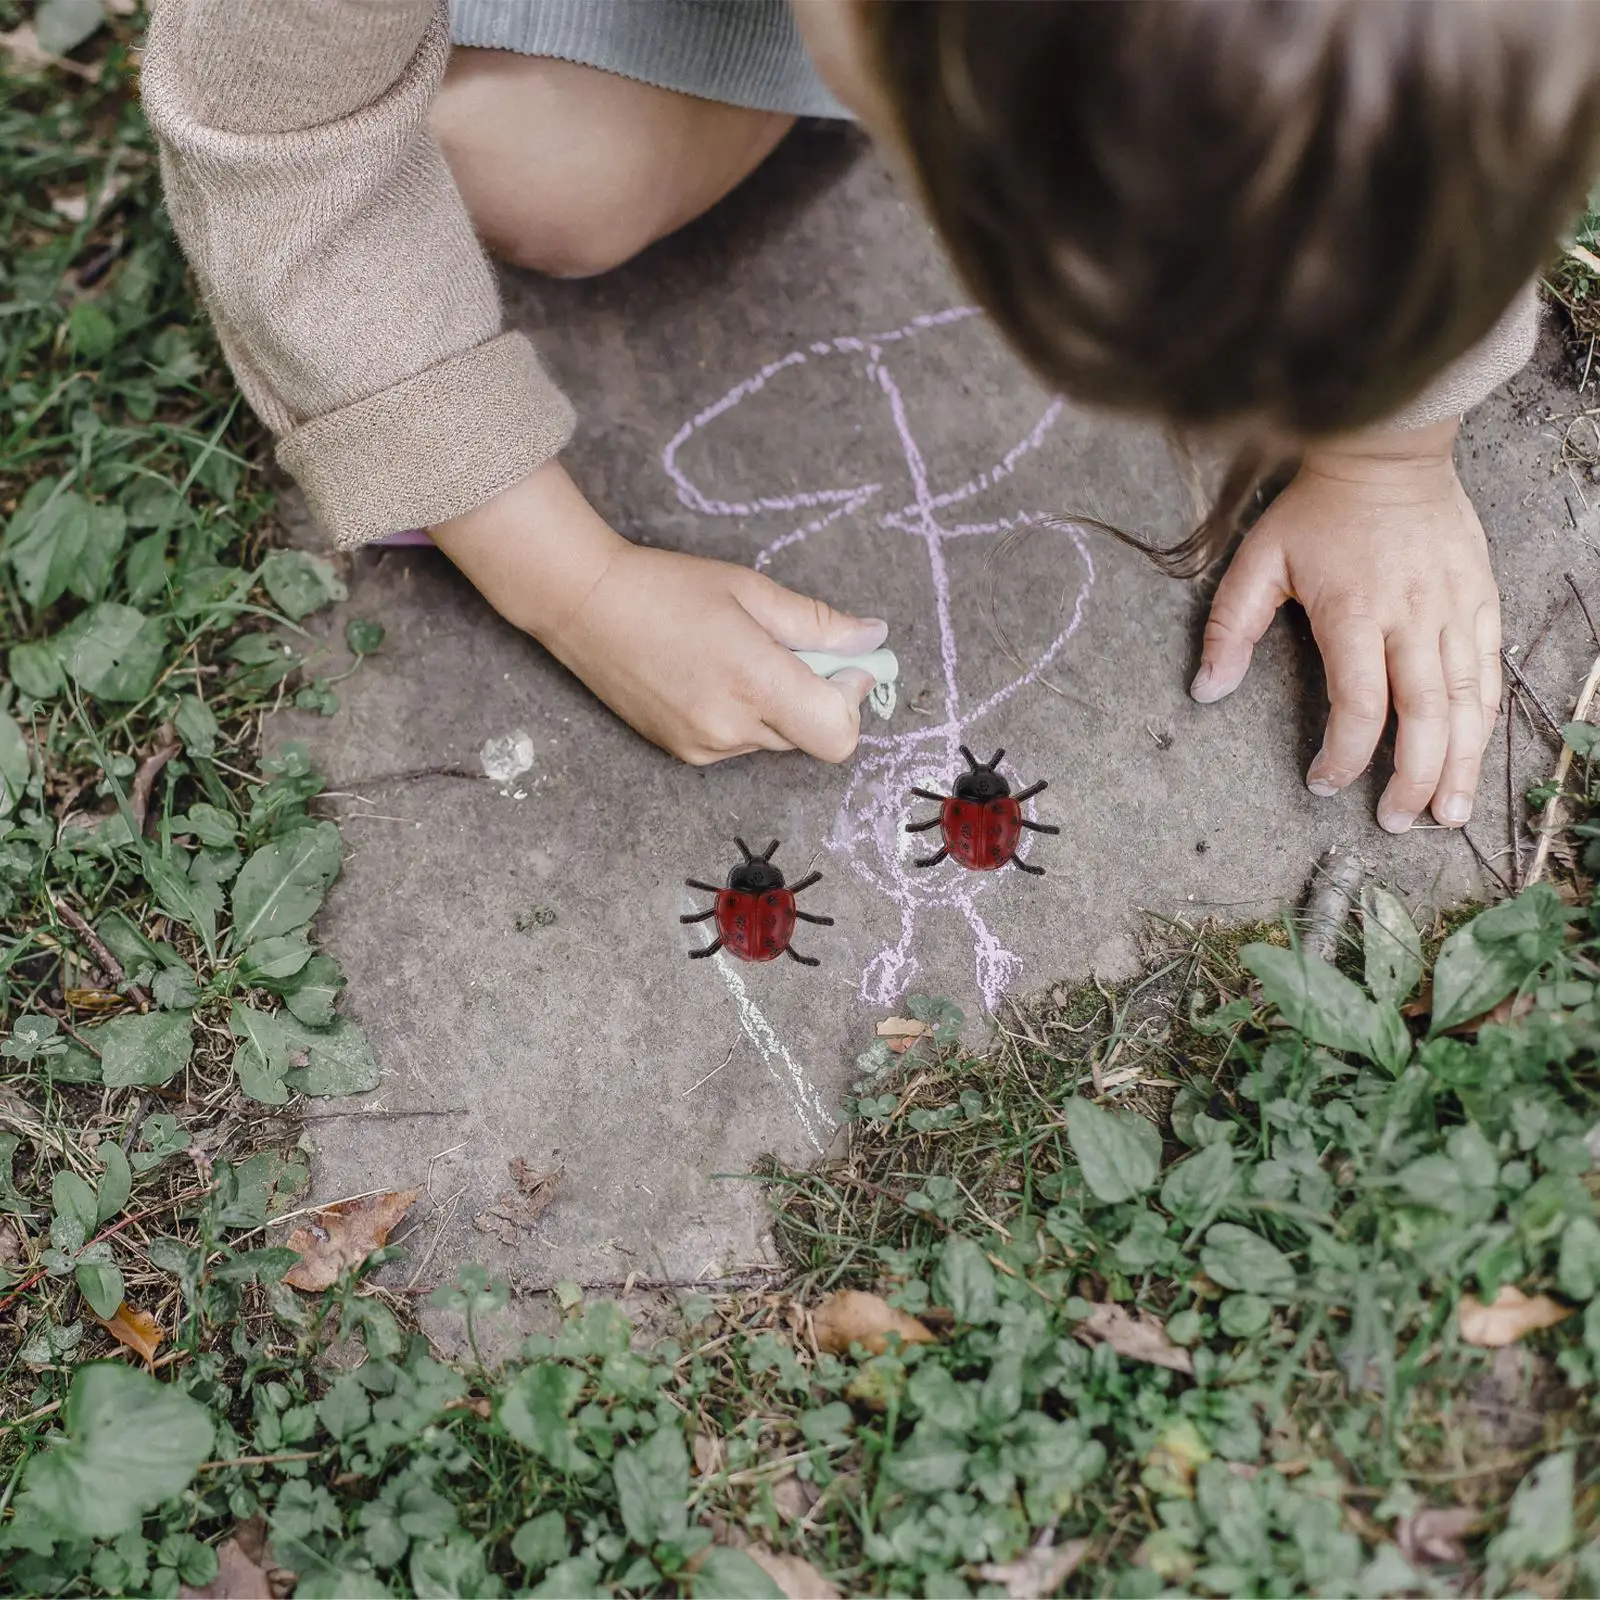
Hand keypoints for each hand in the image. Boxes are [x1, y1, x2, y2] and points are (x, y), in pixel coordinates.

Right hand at [431, 461, 884, 763]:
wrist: (584, 605)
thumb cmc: (668, 586)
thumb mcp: (752, 591)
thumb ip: (819, 623)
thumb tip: (874, 638)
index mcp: (754, 682)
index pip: (837, 735)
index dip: (849, 699)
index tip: (837, 663)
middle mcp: (730, 727)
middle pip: (810, 736)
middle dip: (813, 695)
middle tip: (781, 647)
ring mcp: (703, 747)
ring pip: (774, 739)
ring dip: (776, 705)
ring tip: (734, 657)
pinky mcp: (682, 753)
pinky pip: (739, 742)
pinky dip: (742, 715)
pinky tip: (708, 675)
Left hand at [1191, 419, 1499, 831]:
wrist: (1389, 451)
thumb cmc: (1318, 510)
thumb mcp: (1257, 561)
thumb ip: (1230, 629)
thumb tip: (1205, 691)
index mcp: (1356, 612)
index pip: (1359, 703)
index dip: (1344, 753)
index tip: (1322, 782)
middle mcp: (1414, 617)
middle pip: (1425, 715)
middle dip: (1413, 777)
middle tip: (1396, 822)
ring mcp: (1456, 608)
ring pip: (1468, 702)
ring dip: (1461, 762)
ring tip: (1449, 812)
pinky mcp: (1482, 599)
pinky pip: (1489, 671)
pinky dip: (1482, 719)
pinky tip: (1472, 754)